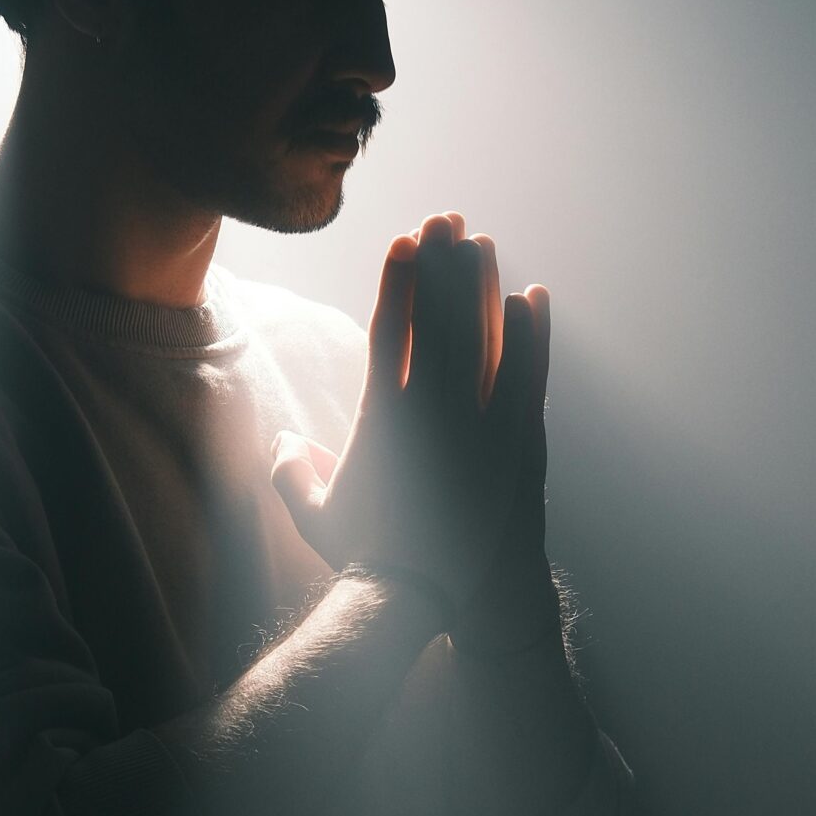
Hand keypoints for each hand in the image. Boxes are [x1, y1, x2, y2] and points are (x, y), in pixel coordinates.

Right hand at [271, 212, 552, 628]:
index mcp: (381, 416)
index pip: (391, 328)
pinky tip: (534, 298)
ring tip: (485, 242)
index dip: (398, 278)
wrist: (423, 596)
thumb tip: (282, 437)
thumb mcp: (313, 512)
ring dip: (486, 284)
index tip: (404, 239)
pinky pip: (526, 375)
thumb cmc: (364, 555)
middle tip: (448, 218)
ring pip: (487, 336)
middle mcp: (431, 410)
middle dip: (444, 262)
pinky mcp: (511, 444)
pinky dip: (532, 334)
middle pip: (442, 317)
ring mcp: (477, 425)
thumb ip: (291, 467)